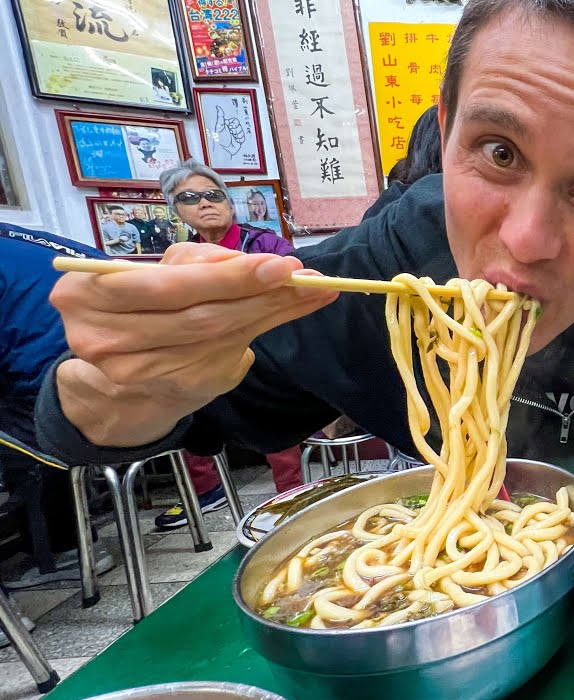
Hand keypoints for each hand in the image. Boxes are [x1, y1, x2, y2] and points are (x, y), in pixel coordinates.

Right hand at [50, 243, 338, 444]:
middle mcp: (104, 339)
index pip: (166, 285)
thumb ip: (201, 264)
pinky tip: (293, 309)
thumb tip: (259, 262)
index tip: (276, 263)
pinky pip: (228, 353)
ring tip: (310, 290)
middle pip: (197, 316)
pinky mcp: (174, 388)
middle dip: (255, 293)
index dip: (224, 276)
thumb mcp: (161, 273)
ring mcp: (139, 372)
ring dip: (271, 310)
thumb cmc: (147, 304)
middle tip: (301, 275)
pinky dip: (264, 327)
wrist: (129, 369)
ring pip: (219, 336)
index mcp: (86, 295)